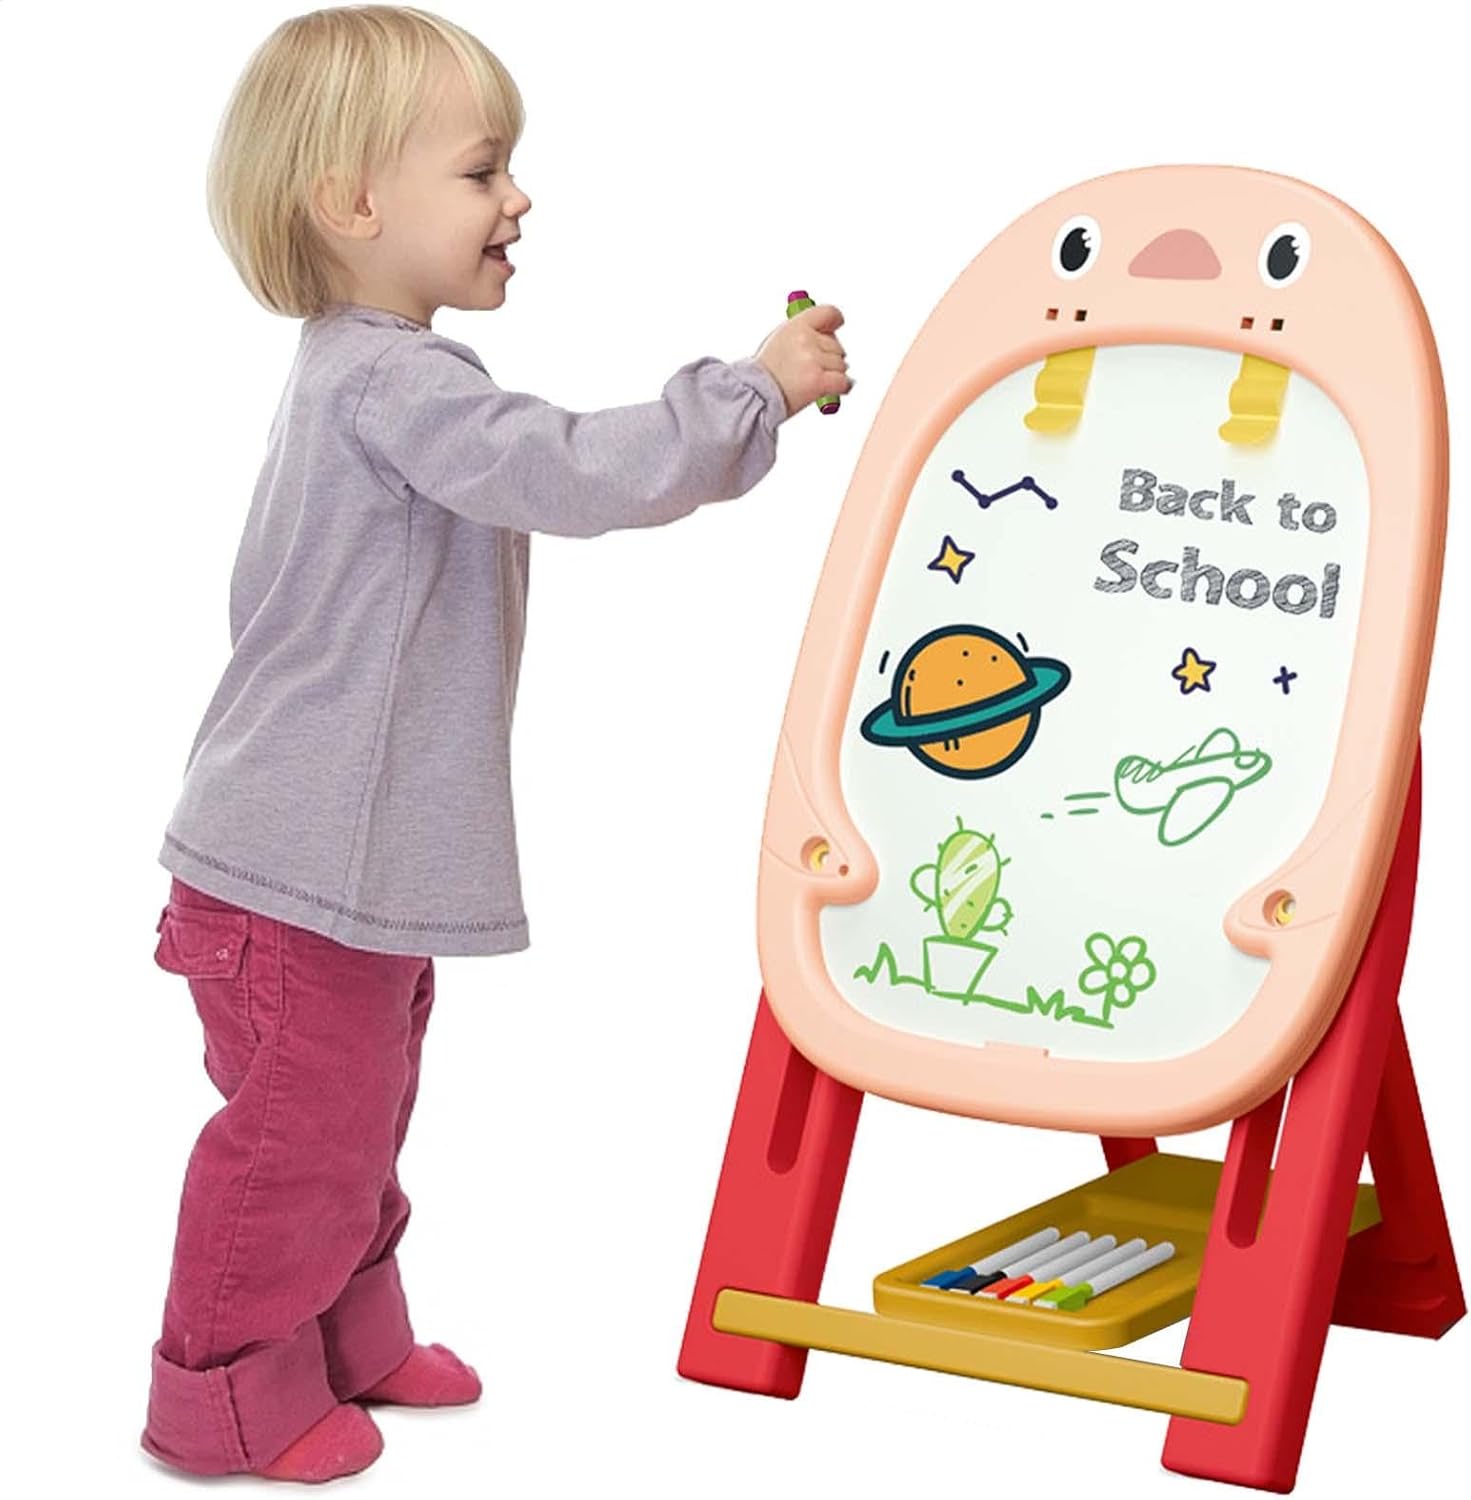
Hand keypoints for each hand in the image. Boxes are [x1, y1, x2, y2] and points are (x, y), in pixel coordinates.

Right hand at [753, 303, 851, 418]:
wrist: (754, 395)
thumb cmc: (766, 372)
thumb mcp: (780, 339)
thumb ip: (804, 332)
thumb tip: (829, 331)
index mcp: (796, 325)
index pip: (828, 313)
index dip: (835, 320)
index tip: (836, 326)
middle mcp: (806, 340)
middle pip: (837, 345)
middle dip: (829, 357)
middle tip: (812, 368)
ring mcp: (812, 360)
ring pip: (841, 365)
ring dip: (833, 374)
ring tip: (812, 380)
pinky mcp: (818, 381)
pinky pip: (844, 382)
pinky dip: (842, 387)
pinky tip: (833, 388)